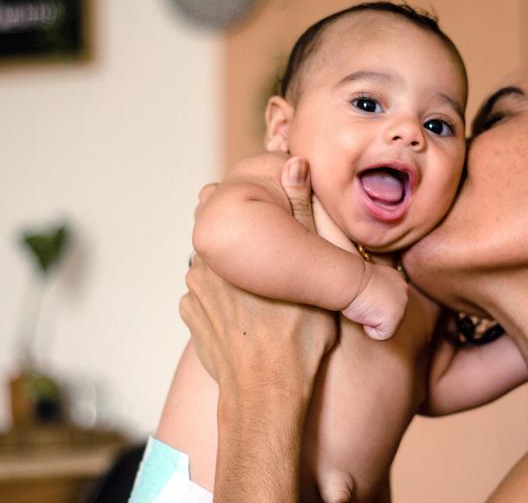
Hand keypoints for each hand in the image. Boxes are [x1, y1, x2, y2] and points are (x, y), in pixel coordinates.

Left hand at [182, 154, 335, 388]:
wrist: (268, 389)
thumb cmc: (298, 331)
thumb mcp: (311, 266)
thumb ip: (301, 213)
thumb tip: (294, 162)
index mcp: (230, 247)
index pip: (230, 211)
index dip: (250, 219)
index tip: (266, 227)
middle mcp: (204, 265)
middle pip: (224, 244)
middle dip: (242, 250)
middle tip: (272, 269)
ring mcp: (194, 297)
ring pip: (214, 274)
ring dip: (231, 280)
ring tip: (262, 300)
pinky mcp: (192, 324)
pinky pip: (206, 305)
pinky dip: (223, 308)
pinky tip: (248, 320)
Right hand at [342, 261, 408, 339]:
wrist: (350, 280)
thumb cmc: (352, 279)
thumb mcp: (371, 281)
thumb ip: (379, 290)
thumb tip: (376, 304)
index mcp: (398, 281)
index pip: (391, 302)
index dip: (376, 303)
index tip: (365, 296)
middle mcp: (404, 293)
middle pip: (391, 315)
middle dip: (377, 313)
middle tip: (364, 303)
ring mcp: (401, 308)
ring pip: (387, 325)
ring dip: (373, 320)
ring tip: (364, 307)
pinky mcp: (393, 320)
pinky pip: (382, 334)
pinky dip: (370, 330)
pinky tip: (364, 315)